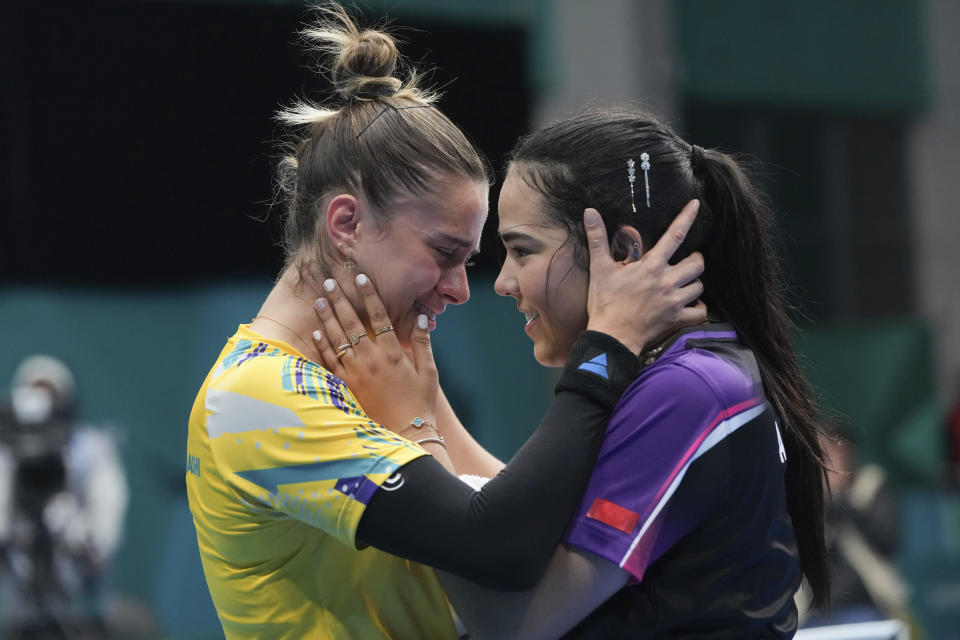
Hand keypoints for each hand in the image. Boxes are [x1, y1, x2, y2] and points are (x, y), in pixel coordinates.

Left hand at [310, 274, 439, 434]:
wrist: (406, 434)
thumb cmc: (421, 403)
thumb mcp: (429, 372)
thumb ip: (423, 342)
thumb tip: (420, 315)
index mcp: (394, 353)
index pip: (379, 317)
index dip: (369, 295)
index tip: (360, 278)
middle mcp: (372, 360)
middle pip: (352, 323)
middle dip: (340, 300)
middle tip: (330, 282)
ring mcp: (357, 373)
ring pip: (337, 339)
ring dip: (327, 317)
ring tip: (319, 299)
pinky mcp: (347, 387)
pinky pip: (330, 362)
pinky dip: (322, 345)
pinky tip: (316, 331)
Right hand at [584, 200, 706, 354]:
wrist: (611, 337)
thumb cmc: (605, 303)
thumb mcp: (599, 268)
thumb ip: (598, 238)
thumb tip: (590, 212)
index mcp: (652, 266)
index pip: (675, 236)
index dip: (687, 218)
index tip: (696, 205)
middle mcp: (668, 281)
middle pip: (696, 263)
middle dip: (695, 258)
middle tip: (687, 259)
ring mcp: (675, 302)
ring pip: (699, 285)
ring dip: (695, 281)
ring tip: (686, 281)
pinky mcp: (676, 319)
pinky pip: (699, 311)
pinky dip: (699, 307)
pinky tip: (692, 304)